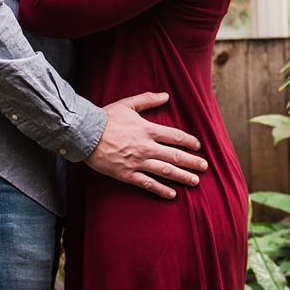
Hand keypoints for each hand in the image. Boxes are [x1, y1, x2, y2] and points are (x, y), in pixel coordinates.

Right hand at [85, 92, 205, 198]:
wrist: (85, 134)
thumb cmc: (106, 118)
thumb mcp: (128, 104)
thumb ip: (148, 99)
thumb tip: (166, 95)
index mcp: (148, 129)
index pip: (175, 136)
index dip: (189, 142)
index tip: (198, 147)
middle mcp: (146, 147)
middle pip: (175, 156)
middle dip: (192, 162)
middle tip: (204, 167)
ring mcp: (138, 162)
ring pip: (166, 171)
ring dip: (183, 177)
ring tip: (195, 182)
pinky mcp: (127, 174)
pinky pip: (148, 184)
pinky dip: (161, 190)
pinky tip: (172, 194)